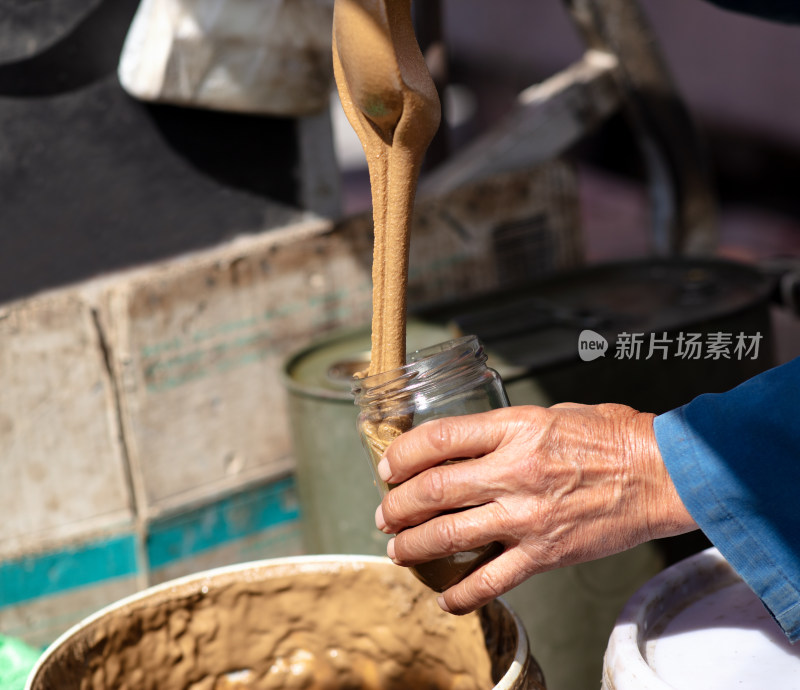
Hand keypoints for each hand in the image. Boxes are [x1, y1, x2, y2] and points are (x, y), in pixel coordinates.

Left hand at [374, 403, 696, 613]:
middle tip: (384, 513)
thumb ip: (504, 430)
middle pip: (432, 490)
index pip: (436, 439)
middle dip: (397, 505)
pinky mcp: (545, 553)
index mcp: (513, 429)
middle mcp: (513, 471)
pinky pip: (491, 580)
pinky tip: (445, 597)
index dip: (401, 455)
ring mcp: (527, 516)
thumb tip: (464, 445)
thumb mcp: (550, 414)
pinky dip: (461, 593)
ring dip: (413, 545)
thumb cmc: (612, 437)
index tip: (388, 468)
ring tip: (396, 549)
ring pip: (449, 535)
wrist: (662, 472)